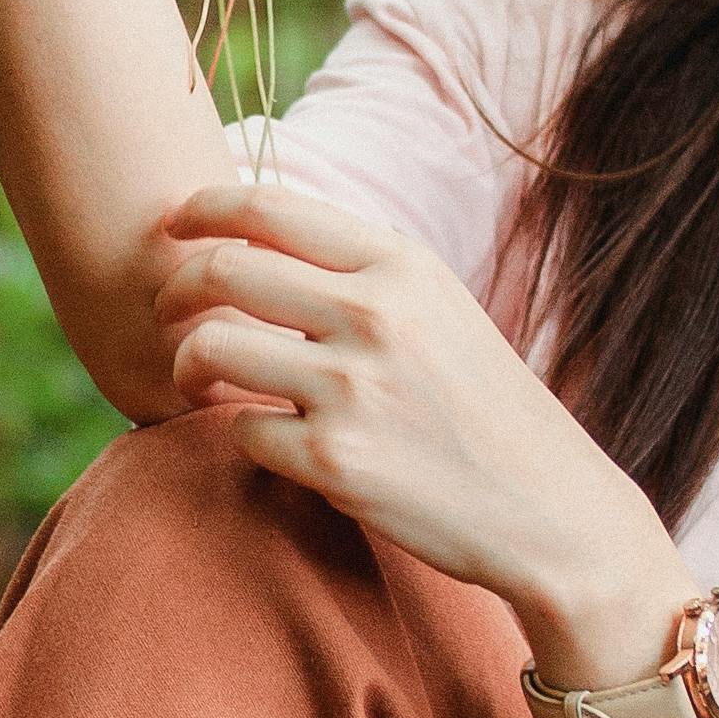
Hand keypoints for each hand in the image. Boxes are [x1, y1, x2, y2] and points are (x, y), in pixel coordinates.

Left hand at [148, 176, 681, 670]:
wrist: (551, 510)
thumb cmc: (485, 408)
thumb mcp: (441, 309)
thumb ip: (361, 273)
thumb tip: (258, 240)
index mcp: (401, 265)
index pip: (268, 208)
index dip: (202, 207)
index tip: (174, 222)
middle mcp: (375, 314)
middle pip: (220, 270)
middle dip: (173, 289)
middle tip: (167, 312)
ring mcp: (352, 388)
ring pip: (209, 348)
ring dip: (184, 363)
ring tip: (196, 379)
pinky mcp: (334, 460)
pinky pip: (240, 429)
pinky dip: (241, 432)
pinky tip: (267, 437)